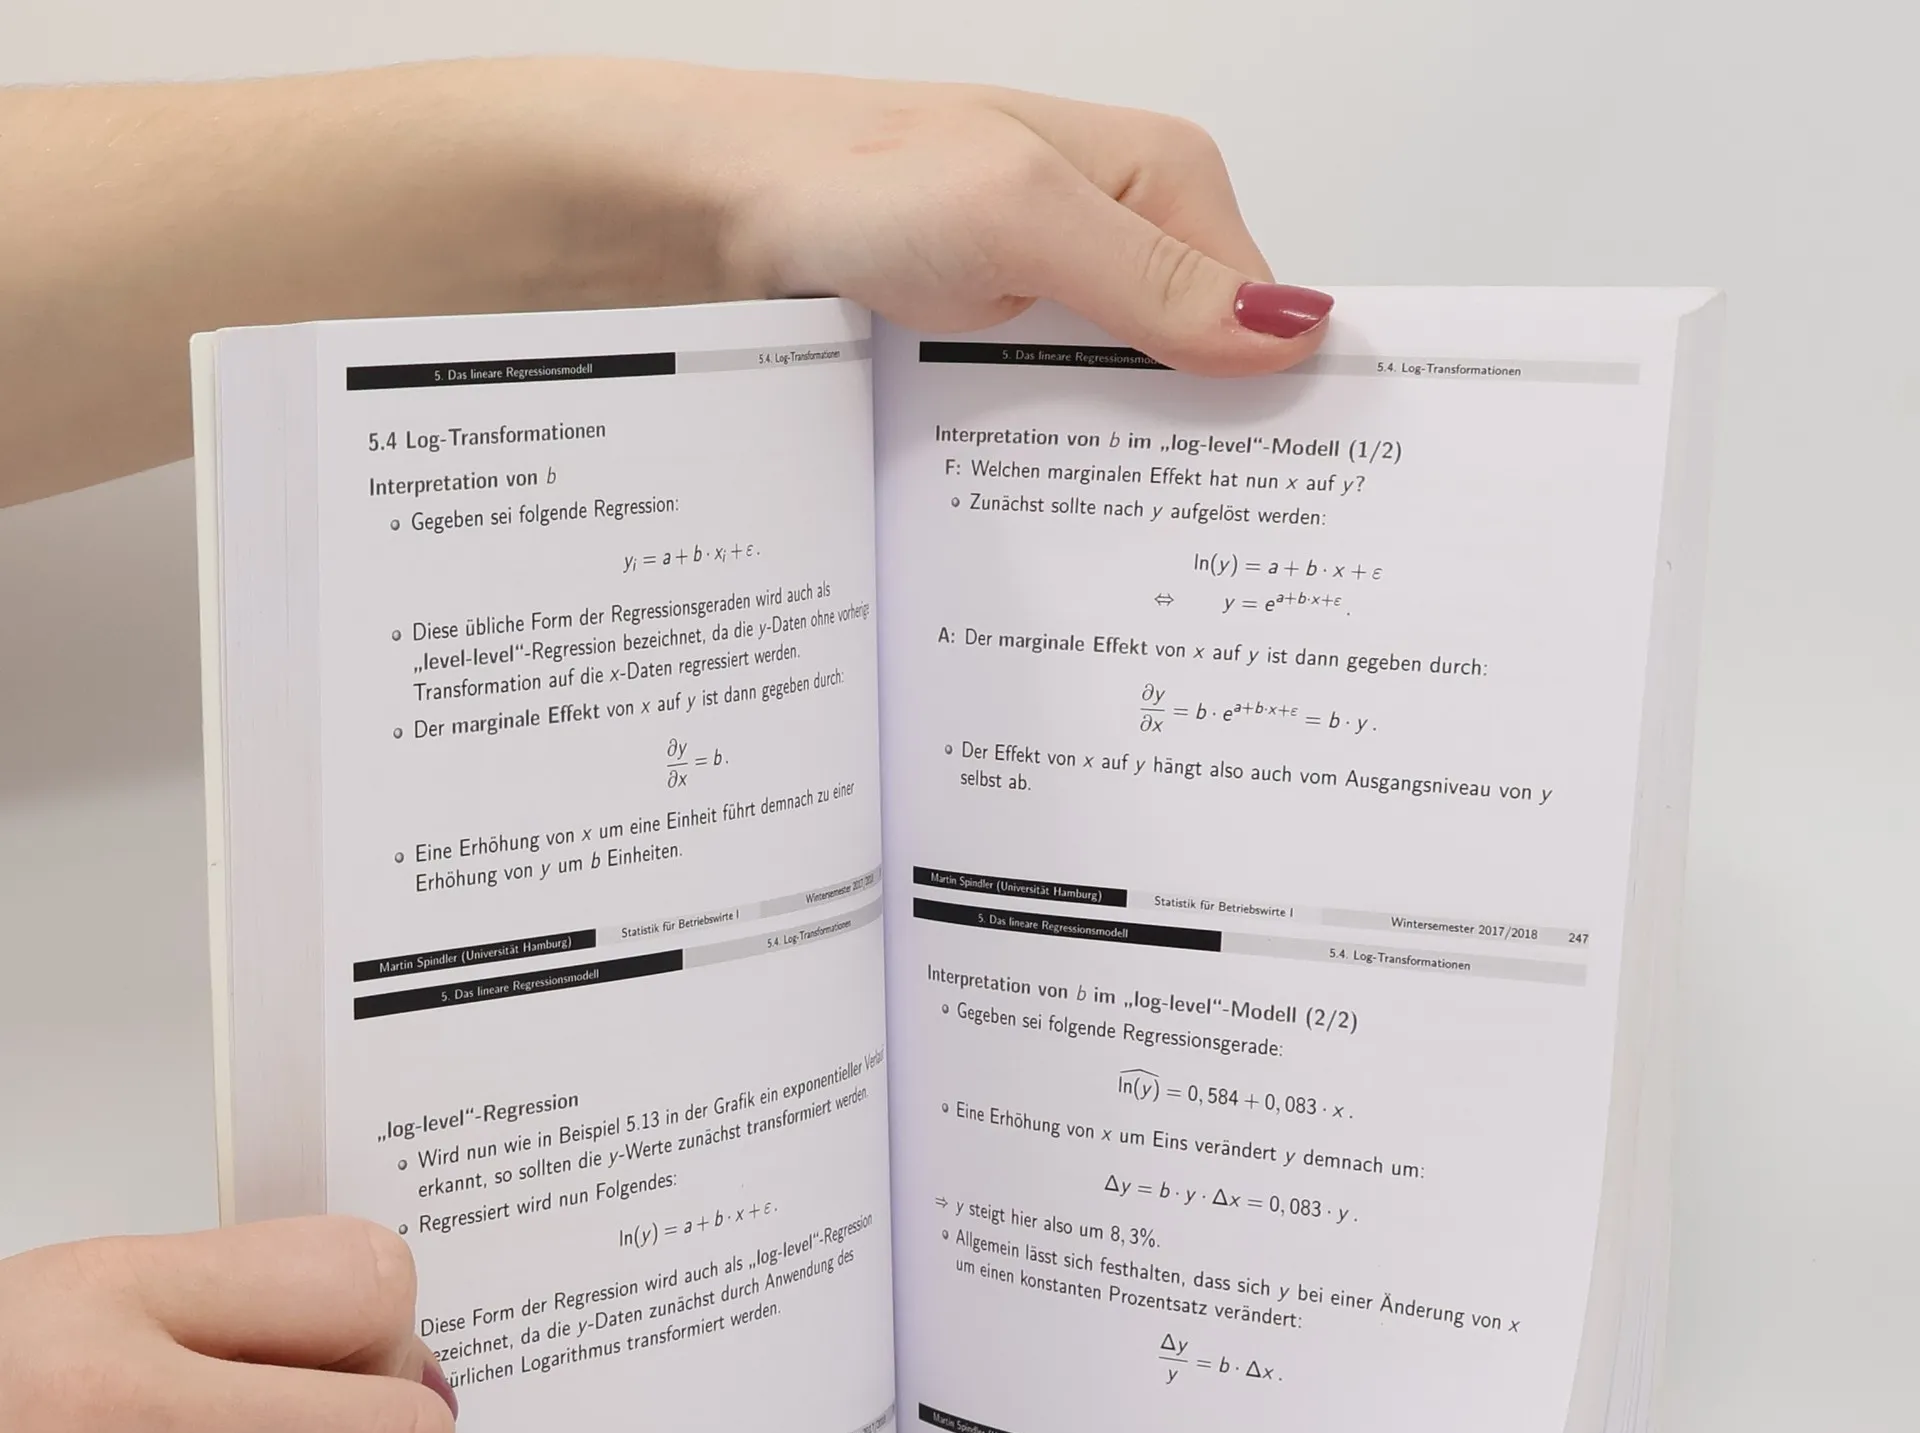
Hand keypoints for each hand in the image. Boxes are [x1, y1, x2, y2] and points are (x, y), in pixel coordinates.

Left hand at [2, 60, 1327, 502]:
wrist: (689, 220)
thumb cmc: (834, 177)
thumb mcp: (1018, 216)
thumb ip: (1158, 282)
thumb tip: (1292, 335)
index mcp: (1161, 179)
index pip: (1276, 308)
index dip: (1296, 407)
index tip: (1310, 510)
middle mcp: (1113, 242)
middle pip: (1208, 375)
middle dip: (1218, 462)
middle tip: (1229, 572)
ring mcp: (1045, 309)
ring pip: (1128, 417)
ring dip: (1130, 483)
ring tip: (1149, 572)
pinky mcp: (981, 364)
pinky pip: (1051, 438)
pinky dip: (1058, 484)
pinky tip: (1059, 537)